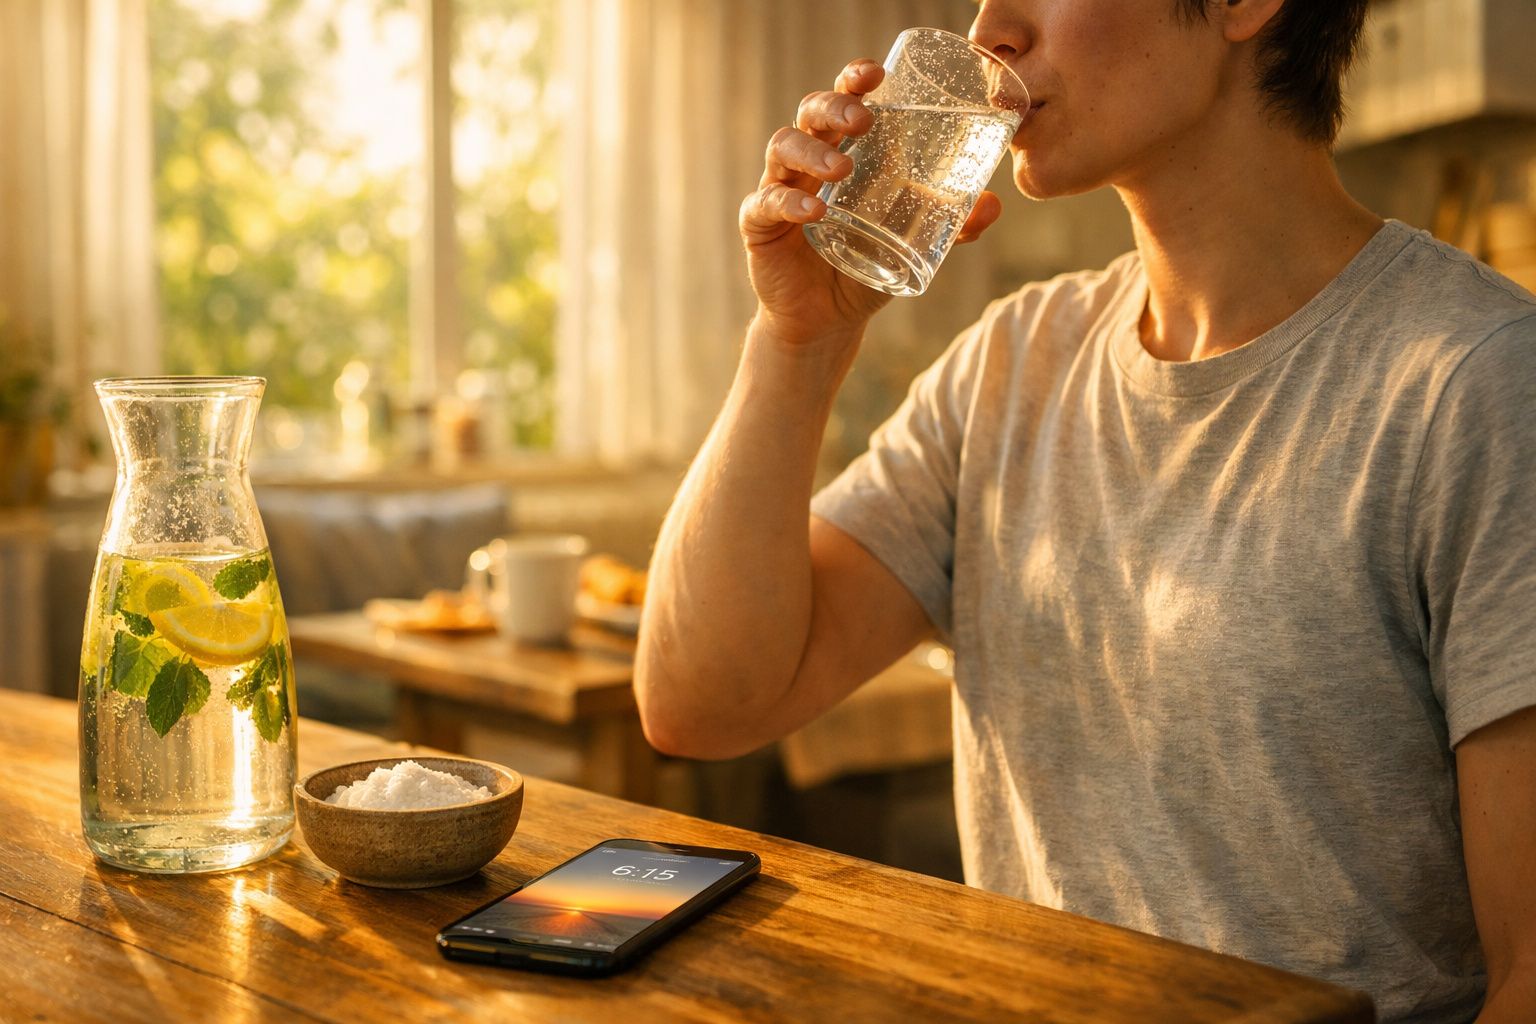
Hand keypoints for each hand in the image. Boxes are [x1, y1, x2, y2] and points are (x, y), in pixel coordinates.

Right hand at [739, 59, 1004, 346]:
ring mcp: (780, 189)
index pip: (843, 102)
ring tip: (842, 167)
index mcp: (842, 151)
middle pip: (810, 113)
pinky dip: (788, 202)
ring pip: (782, 147)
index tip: (876, 74)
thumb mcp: (912, 243)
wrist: (827, 321)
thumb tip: (994, 204)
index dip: (853, 81)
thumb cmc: (866, 267)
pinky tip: (813, 210)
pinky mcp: (760, 226)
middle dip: (834, 106)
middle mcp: (807, 163)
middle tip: (863, 119)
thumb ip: (951, 224)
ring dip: (812, 151)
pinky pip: (766, 203)